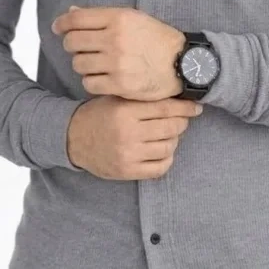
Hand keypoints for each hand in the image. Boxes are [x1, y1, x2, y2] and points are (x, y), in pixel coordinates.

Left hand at [52, 5, 185, 100]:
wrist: (182, 63)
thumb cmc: (157, 39)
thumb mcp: (133, 18)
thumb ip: (101, 16)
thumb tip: (71, 12)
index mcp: (118, 18)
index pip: (76, 19)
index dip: (62, 23)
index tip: (58, 28)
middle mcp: (115, 39)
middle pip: (72, 42)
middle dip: (72, 45)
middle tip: (80, 48)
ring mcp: (117, 63)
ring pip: (79, 64)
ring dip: (83, 64)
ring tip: (95, 63)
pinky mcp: (120, 84)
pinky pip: (89, 83)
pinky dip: (92, 81)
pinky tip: (102, 77)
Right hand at [67, 95, 203, 179]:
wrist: (73, 138)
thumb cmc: (100, 114)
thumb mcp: (117, 99)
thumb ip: (143, 98)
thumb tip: (179, 97)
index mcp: (125, 111)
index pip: (165, 109)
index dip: (185, 108)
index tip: (196, 107)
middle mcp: (127, 133)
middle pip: (170, 127)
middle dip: (181, 122)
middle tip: (180, 119)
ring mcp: (127, 155)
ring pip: (168, 147)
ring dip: (173, 140)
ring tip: (168, 134)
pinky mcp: (126, 171)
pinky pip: (160, 167)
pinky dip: (166, 158)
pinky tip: (162, 150)